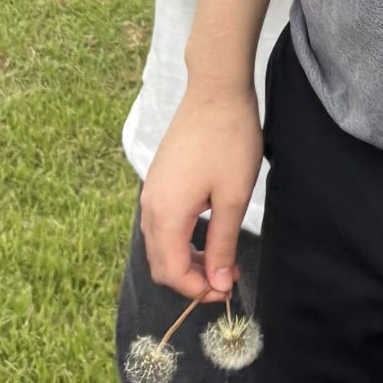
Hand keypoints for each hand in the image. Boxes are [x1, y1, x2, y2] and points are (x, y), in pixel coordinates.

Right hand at [141, 84, 263, 301]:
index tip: (228, 291)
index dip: (199, 290)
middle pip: (161, 263)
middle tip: (227, 280)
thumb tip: (220, 284)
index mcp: (166, 214)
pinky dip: (181, 240)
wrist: (215, 91)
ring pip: (160, 245)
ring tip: (223, 260)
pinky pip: (161, 224)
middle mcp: (150, 206)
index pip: (172, 272)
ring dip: (187, 261)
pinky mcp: (159, 180)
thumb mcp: (233, 198)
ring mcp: (151, 192)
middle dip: (192, 280)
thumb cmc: (229, 140)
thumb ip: (223, 244)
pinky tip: (209, 234)